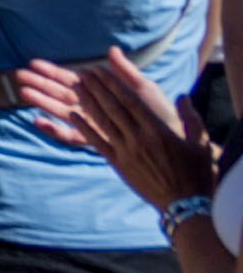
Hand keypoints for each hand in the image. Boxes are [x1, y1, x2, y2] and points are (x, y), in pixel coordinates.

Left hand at [14, 52, 224, 212]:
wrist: (185, 204)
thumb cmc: (195, 173)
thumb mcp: (199, 143)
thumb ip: (191, 117)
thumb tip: (183, 96)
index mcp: (158, 130)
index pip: (130, 100)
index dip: (113, 83)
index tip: (99, 69)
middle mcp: (139, 138)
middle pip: (112, 107)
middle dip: (96, 87)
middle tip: (82, 72)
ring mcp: (126, 152)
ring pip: (102, 122)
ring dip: (87, 103)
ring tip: (75, 86)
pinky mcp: (118, 164)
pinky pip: (97, 142)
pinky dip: (83, 128)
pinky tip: (72, 116)